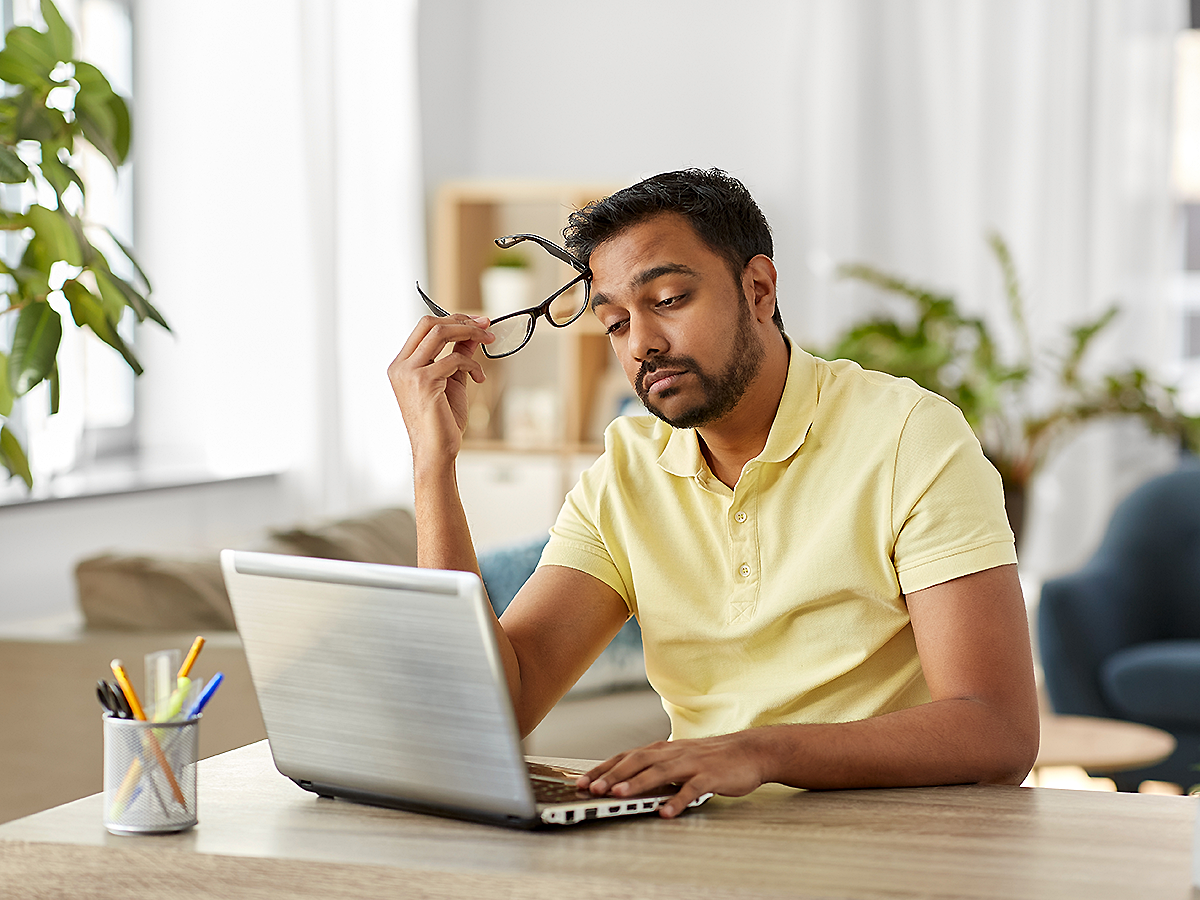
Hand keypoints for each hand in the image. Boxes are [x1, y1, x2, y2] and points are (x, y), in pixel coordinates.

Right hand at [387, 314, 492, 463]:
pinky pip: (454, 359)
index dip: (452, 319)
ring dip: (470, 334)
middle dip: (461, 320)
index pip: (424, 327)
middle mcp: (400, 366)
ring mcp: (409, 373)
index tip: (477, 322)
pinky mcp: (424, 382)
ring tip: (488, 341)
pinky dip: (473, 365)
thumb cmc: (442, 421)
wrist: (436, 451)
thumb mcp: (453, 381)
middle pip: (429, 323)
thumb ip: (459, 355)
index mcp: (402, 365)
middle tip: (485, 326)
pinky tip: (479, 378)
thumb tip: (474, 334)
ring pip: (440, 333)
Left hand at [575, 732, 770, 818]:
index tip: (583, 780)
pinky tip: (666, 812)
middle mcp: (674, 753)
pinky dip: (678, 800)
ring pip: (660, 772)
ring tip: (619, 795)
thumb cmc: (713, 758)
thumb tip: (627, 778)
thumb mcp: (680, 757)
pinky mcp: (711, 776)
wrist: (751, 751)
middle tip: (592, 788)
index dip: (604, 767)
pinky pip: (692, 789)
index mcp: (664, 749)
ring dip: (638, 783)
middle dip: (613, 774)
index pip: (627, 756)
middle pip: (638, 761)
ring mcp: (692, 763)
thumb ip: (657, 766)